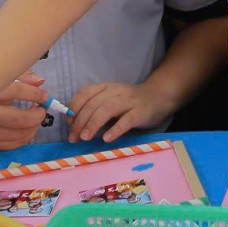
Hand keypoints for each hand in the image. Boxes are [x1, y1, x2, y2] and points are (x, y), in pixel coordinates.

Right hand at [0, 73, 49, 150]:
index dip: (35, 94)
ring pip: (18, 134)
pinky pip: (13, 144)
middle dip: (37, 116)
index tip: (44, 96)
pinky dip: (26, 137)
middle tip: (42, 110)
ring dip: (34, 127)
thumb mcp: (5, 78)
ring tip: (36, 119)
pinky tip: (29, 128)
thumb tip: (40, 82)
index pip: (17, 91)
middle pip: (19, 119)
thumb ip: (24, 76)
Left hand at [64, 79, 178, 142]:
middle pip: (94, 104)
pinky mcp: (141, 112)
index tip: (68, 123)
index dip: (74, 107)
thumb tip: (74, 126)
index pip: (85, 93)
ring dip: (93, 124)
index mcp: (106, 87)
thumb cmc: (130, 103)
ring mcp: (129, 101)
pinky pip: (126, 120)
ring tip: (85, 138)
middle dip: (80, 121)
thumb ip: (95, 109)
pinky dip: (115, 129)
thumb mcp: (111, 100)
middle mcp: (116, 91)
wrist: (159, 97)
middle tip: (73, 138)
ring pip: (107, 109)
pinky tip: (107, 139)